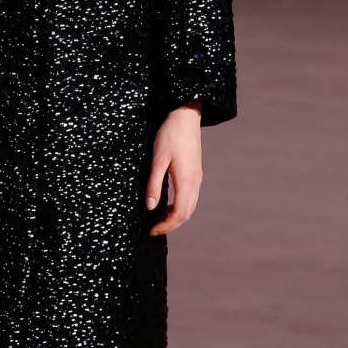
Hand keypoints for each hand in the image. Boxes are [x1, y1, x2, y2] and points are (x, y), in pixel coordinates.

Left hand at [146, 103, 201, 235]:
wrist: (185, 116)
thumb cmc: (169, 136)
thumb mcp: (157, 160)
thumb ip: (154, 185)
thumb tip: (150, 207)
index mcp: (186, 181)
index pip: (178, 214)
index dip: (165, 226)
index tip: (151, 231)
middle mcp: (195, 182)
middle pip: (186, 214)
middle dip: (171, 225)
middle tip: (154, 229)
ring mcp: (197, 177)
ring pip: (190, 206)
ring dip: (176, 216)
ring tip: (158, 219)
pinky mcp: (195, 172)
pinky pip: (190, 197)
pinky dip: (180, 206)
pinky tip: (167, 203)